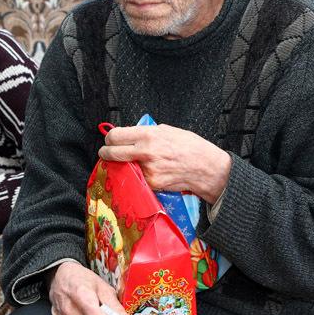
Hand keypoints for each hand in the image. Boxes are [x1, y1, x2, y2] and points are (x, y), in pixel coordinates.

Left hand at [99, 124, 230, 203]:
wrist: (206, 168)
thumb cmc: (191, 147)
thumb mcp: (169, 130)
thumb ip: (148, 132)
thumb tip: (132, 134)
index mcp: (148, 135)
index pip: (115, 136)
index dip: (110, 138)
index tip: (110, 140)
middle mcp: (145, 152)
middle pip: (112, 153)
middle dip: (107, 153)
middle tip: (107, 153)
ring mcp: (147, 170)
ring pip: (123, 168)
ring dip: (124, 166)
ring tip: (135, 163)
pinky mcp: (151, 184)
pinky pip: (137, 178)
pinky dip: (138, 176)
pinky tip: (148, 172)